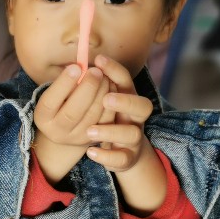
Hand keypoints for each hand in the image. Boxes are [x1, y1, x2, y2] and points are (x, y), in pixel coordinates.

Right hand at [32, 64, 112, 185]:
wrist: (66, 130)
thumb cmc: (60, 103)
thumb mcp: (55, 93)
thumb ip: (66, 82)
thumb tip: (82, 64)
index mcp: (42, 117)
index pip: (50, 101)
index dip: (64, 84)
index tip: (77, 66)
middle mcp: (56, 131)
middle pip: (72, 112)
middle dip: (87, 88)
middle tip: (96, 71)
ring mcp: (76, 137)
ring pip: (92, 115)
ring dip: (101, 92)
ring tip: (105, 76)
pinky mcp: (93, 139)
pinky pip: (105, 120)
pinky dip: (110, 102)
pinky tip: (111, 88)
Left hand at [84, 55, 153, 175]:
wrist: (122, 152)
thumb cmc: (107, 120)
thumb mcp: (100, 102)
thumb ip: (93, 88)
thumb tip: (76, 66)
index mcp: (128, 98)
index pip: (126, 81)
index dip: (116, 70)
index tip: (99, 60)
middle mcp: (135, 117)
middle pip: (143, 106)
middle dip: (125, 101)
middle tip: (106, 98)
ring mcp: (133, 138)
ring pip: (132, 134)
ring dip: (111, 130)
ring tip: (89, 130)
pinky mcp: (127, 157)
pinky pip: (121, 158)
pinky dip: (106, 155)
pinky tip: (90, 151)